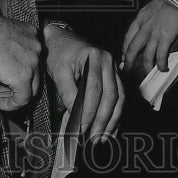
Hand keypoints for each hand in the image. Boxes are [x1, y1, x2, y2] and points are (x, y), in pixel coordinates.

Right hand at [0, 10, 40, 110]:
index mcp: (32, 34)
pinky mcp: (23, 76)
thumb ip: (12, 51)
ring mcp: (32, 62)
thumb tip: (8, 69)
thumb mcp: (4, 36)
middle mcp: (37, 47)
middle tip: (1, 90)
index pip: (33, 60)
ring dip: (12, 96)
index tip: (7, 78)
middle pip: (34, 75)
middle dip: (17, 86)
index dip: (19, 72)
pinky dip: (9, 104)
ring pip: (31, 89)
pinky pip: (22, 99)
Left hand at [43, 24, 123, 142]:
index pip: (94, 90)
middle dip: (103, 120)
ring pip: (119, 98)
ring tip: (102, 138)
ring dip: (112, 121)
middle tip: (93, 138)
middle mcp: (109, 62)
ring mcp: (114, 68)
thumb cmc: (59, 52)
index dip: (89, 111)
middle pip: (111, 95)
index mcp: (95, 57)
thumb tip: (75, 115)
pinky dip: (115, 115)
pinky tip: (110, 129)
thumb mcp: (59, 70)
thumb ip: (67, 92)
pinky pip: (119, 97)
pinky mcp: (114, 76)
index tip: (81, 128)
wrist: (61, 39)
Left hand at [122, 0, 177, 73]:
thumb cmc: (166, 1)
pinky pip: (161, 56)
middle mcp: (144, 28)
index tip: (124, 56)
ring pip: (146, 56)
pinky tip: (163, 68)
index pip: (127, 38)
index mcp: (139, 20)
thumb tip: (144, 29)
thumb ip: (145, 20)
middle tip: (127, 69)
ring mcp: (154, 34)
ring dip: (147, 67)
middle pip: (132, 49)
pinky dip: (161, 64)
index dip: (124, 50)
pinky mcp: (165, 38)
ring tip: (147, 72)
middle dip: (128, 62)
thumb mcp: (149, 8)